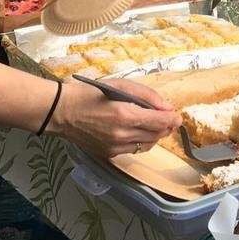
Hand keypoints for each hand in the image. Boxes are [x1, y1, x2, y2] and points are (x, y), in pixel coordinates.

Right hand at [49, 77, 180, 158]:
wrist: (61, 112)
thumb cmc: (89, 94)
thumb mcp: (119, 85)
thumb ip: (146, 95)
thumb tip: (167, 107)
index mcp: (125, 115)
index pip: (160, 122)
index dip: (173, 119)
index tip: (178, 116)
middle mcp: (122, 135)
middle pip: (157, 135)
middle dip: (166, 127)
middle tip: (168, 118)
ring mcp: (115, 147)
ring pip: (147, 145)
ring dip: (155, 135)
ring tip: (153, 124)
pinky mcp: (108, 154)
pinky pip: (133, 150)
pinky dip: (140, 142)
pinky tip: (136, 132)